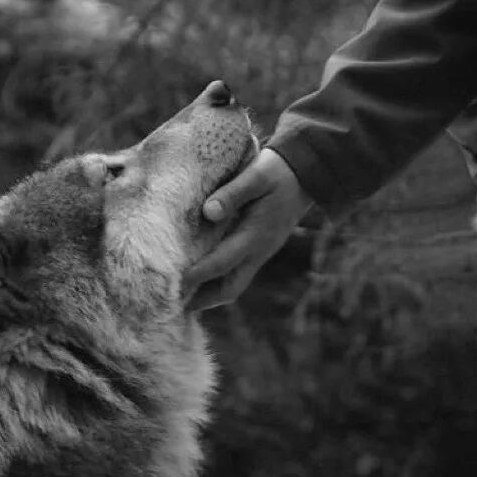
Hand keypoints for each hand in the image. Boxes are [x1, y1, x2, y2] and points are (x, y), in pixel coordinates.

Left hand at [184, 148, 312, 310]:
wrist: (304, 174)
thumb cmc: (276, 172)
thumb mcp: (256, 175)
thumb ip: (233, 193)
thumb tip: (208, 212)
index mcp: (256, 235)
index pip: (221, 263)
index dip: (196, 275)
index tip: (172, 284)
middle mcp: (258, 251)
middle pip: (230, 289)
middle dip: (202, 300)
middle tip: (173, 305)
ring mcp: (259, 253)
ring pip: (233, 286)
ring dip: (208, 296)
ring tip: (180, 299)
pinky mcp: (257, 250)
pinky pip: (235, 275)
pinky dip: (215, 283)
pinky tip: (197, 281)